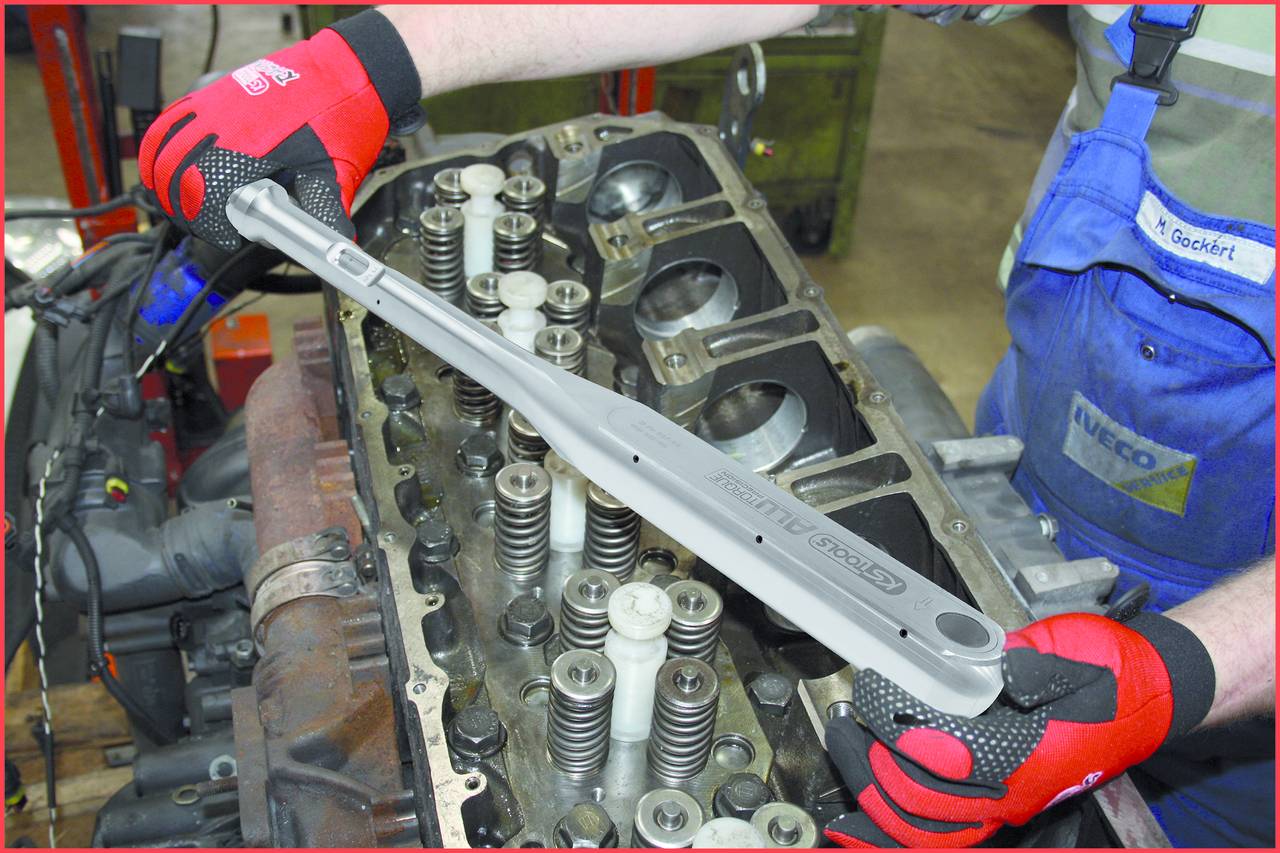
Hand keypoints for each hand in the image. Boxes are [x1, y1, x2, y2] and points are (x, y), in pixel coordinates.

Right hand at [138, 10, 420, 251]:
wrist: (347, 72)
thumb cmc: (342, 118)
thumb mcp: (336, 175)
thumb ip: (327, 216)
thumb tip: (337, 251)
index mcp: (247, 146)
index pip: (201, 194)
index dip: (207, 224)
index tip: (227, 238)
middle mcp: (220, 122)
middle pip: (172, 174)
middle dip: (182, 209)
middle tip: (206, 228)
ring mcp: (211, 103)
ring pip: (161, 147)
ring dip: (165, 181)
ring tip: (183, 206)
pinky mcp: (210, 92)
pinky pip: (169, 121)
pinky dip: (161, 148)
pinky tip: (170, 166)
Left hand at [824, 612, 1214, 846]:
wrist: (1151, 697)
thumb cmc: (1117, 672)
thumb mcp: (1077, 652)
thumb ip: (1031, 662)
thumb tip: (998, 666)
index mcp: (1030, 753)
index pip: (944, 749)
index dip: (897, 719)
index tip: (870, 686)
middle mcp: (1013, 791)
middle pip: (920, 798)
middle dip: (869, 761)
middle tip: (842, 723)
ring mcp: (1004, 805)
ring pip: (924, 829)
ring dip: (872, 797)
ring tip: (843, 755)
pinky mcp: (996, 806)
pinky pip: (938, 836)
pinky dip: (892, 834)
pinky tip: (855, 823)